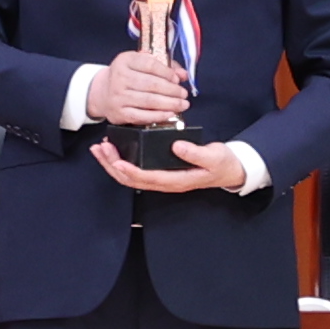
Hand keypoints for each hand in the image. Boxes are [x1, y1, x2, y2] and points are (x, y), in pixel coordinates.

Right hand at [83, 49, 190, 128]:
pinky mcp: (119, 113)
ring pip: (150, 101)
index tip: (177, 79)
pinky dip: (159, 115)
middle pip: (152, 84)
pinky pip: (143, 116)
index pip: (150, 65)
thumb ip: (163, 66)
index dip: (167, 73)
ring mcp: (118, 96)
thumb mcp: (140, 64)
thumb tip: (183, 74)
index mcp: (125, 60)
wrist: (102, 93)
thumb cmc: (127, 77)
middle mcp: (119, 77)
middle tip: (184, 94)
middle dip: (172, 90)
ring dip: (170, 104)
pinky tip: (170, 113)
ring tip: (182, 104)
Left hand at [91, 136, 247, 192]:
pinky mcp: (160, 170)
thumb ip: (196, 153)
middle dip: (113, 166)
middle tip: (101, 148)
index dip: (131, 171)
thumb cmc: (221, 164)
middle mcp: (165, 182)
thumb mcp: (214, 157)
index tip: (117, 161)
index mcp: (176, 181)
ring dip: (113, 164)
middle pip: (132, 180)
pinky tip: (115, 149)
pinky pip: (136, 169)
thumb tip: (176, 146)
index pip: (148, 178)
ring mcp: (161, 178)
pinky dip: (122, 160)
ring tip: (100, 148)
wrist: (229, 169)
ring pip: (131, 176)